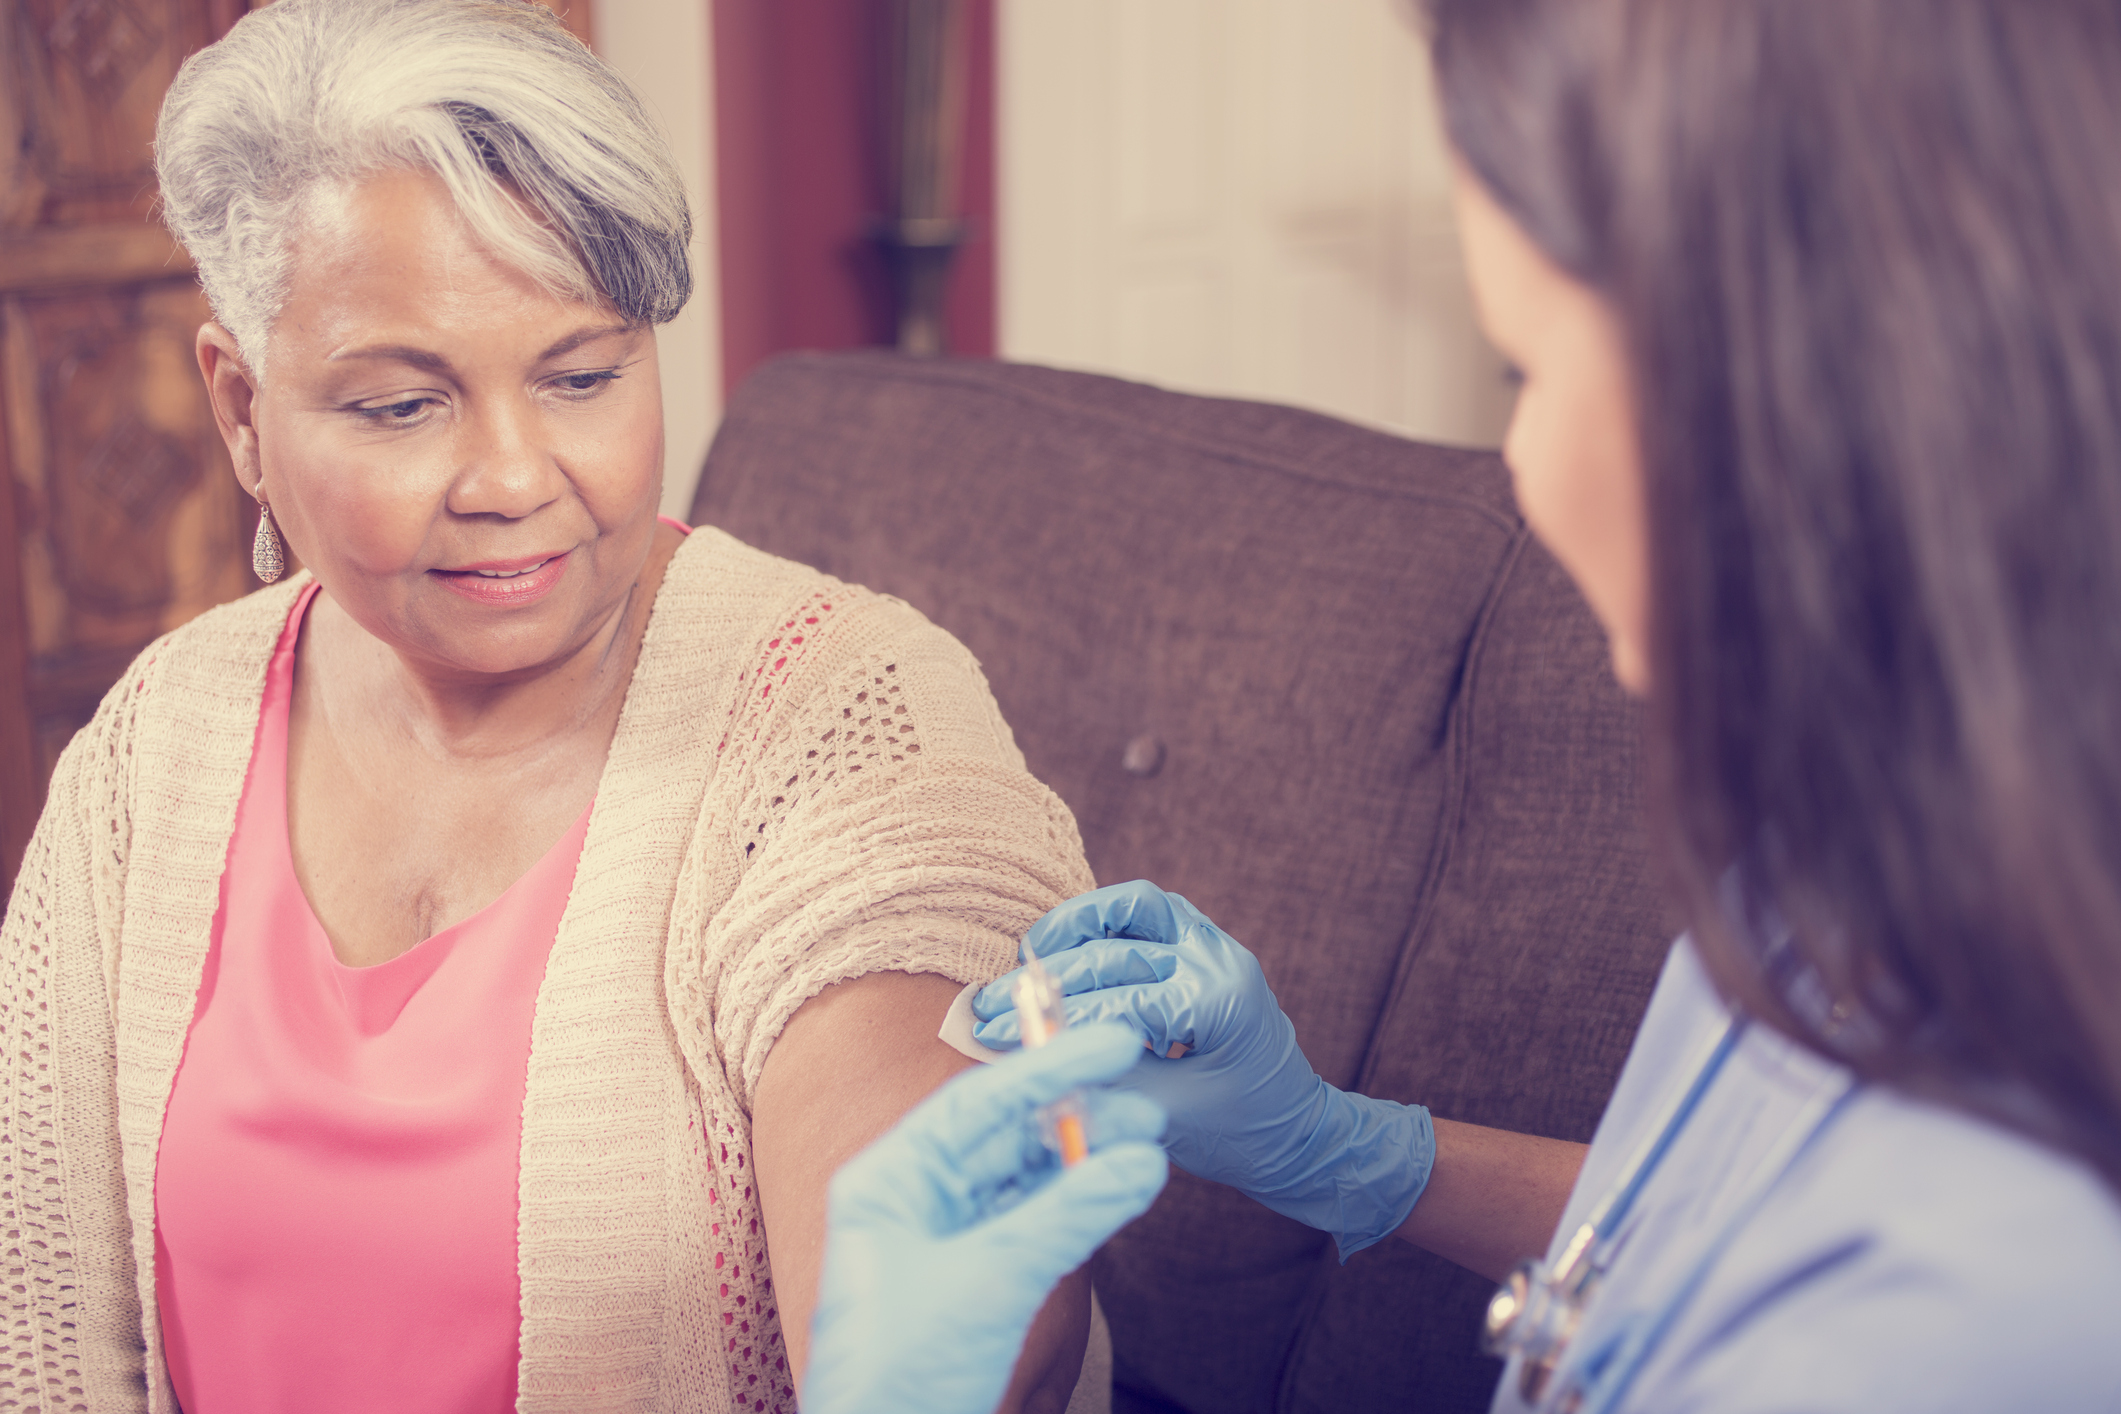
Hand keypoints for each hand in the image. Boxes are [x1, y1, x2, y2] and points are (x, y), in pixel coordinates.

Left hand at [803, 1021, 1169, 1413]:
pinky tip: (1119, 1191)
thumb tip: (1144, 1158)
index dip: (1050, 1067)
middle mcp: (912, 1201)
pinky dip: (1076, 1209)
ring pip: (1023, 1183)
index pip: (977, 1102)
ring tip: (1147, 1146)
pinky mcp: (972, 1284)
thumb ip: (1069, 1214)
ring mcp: (942, 1242)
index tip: (1114, 1043)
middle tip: (1146, 1106)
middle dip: (1077, 1119)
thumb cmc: (902, 1376)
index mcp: (888, 1180)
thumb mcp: (991, 1281)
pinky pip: (1030, 1227)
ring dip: (1083, 1163)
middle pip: (1004, 1137)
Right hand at [971, 880, 1433, 1258]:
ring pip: (1135, 905)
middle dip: (1047, 976)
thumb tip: (1022, 1059)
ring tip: (1027, 953)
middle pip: (1118, 947)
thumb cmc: (1238, 1135)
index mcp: (1220, 1002)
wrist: (1295, 1135)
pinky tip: (1061, 948)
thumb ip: (1099, 1079)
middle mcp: (1220, 960)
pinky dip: (1101, 923)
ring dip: (1076, 923)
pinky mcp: (1204, 947)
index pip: (1118, 997)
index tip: (991, 1029)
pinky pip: (1147, 915)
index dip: (1050, 1016)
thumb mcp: (1162, 1117)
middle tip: (993, 1000)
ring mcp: (1215, 946)